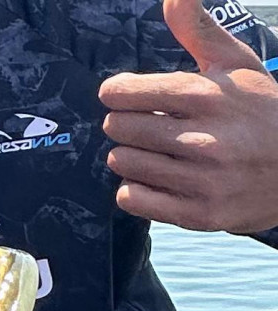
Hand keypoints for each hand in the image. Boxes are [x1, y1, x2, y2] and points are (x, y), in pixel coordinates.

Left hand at [98, 0, 277, 232]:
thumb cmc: (262, 110)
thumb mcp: (235, 64)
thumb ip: (196, 28)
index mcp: (206, 96)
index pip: (119, 92)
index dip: (121, 94)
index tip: (135, 98)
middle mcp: (203, 139)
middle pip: (116, 127)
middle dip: (129, 124)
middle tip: (156, 127)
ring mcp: (202, 179)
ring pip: (121, 162)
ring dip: (134, 157)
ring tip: (164, 153)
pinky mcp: (199, 214)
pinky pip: (131, 199)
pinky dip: (139, 190)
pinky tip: (165, 179)